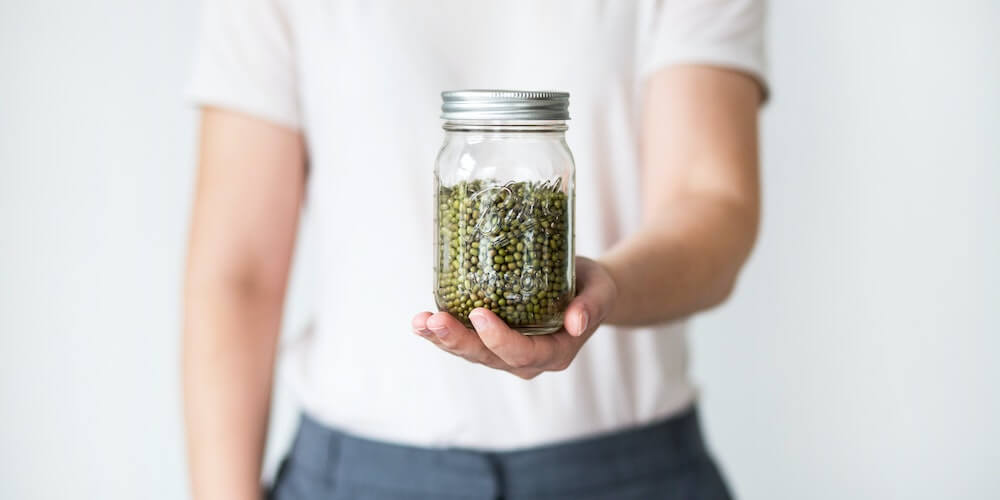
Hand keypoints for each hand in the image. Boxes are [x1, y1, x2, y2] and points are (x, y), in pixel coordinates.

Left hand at [411, 256, 617, 378]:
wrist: (585, 288)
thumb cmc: (592, 287)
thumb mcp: (600, 291)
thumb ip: (591, 306)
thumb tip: (576, 321)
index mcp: (555, 353)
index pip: (522, 353)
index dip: (498, 338)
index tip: (478, 313)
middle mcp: (527, 360)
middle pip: (488, 357)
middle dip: (458, 341)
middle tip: (434, 321)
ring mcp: (506, 353)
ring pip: (471, 353)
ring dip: (442, 339)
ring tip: (419, 322)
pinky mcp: (491, 340)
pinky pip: (465, 341)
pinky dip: (441, 333)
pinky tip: (421, 321)